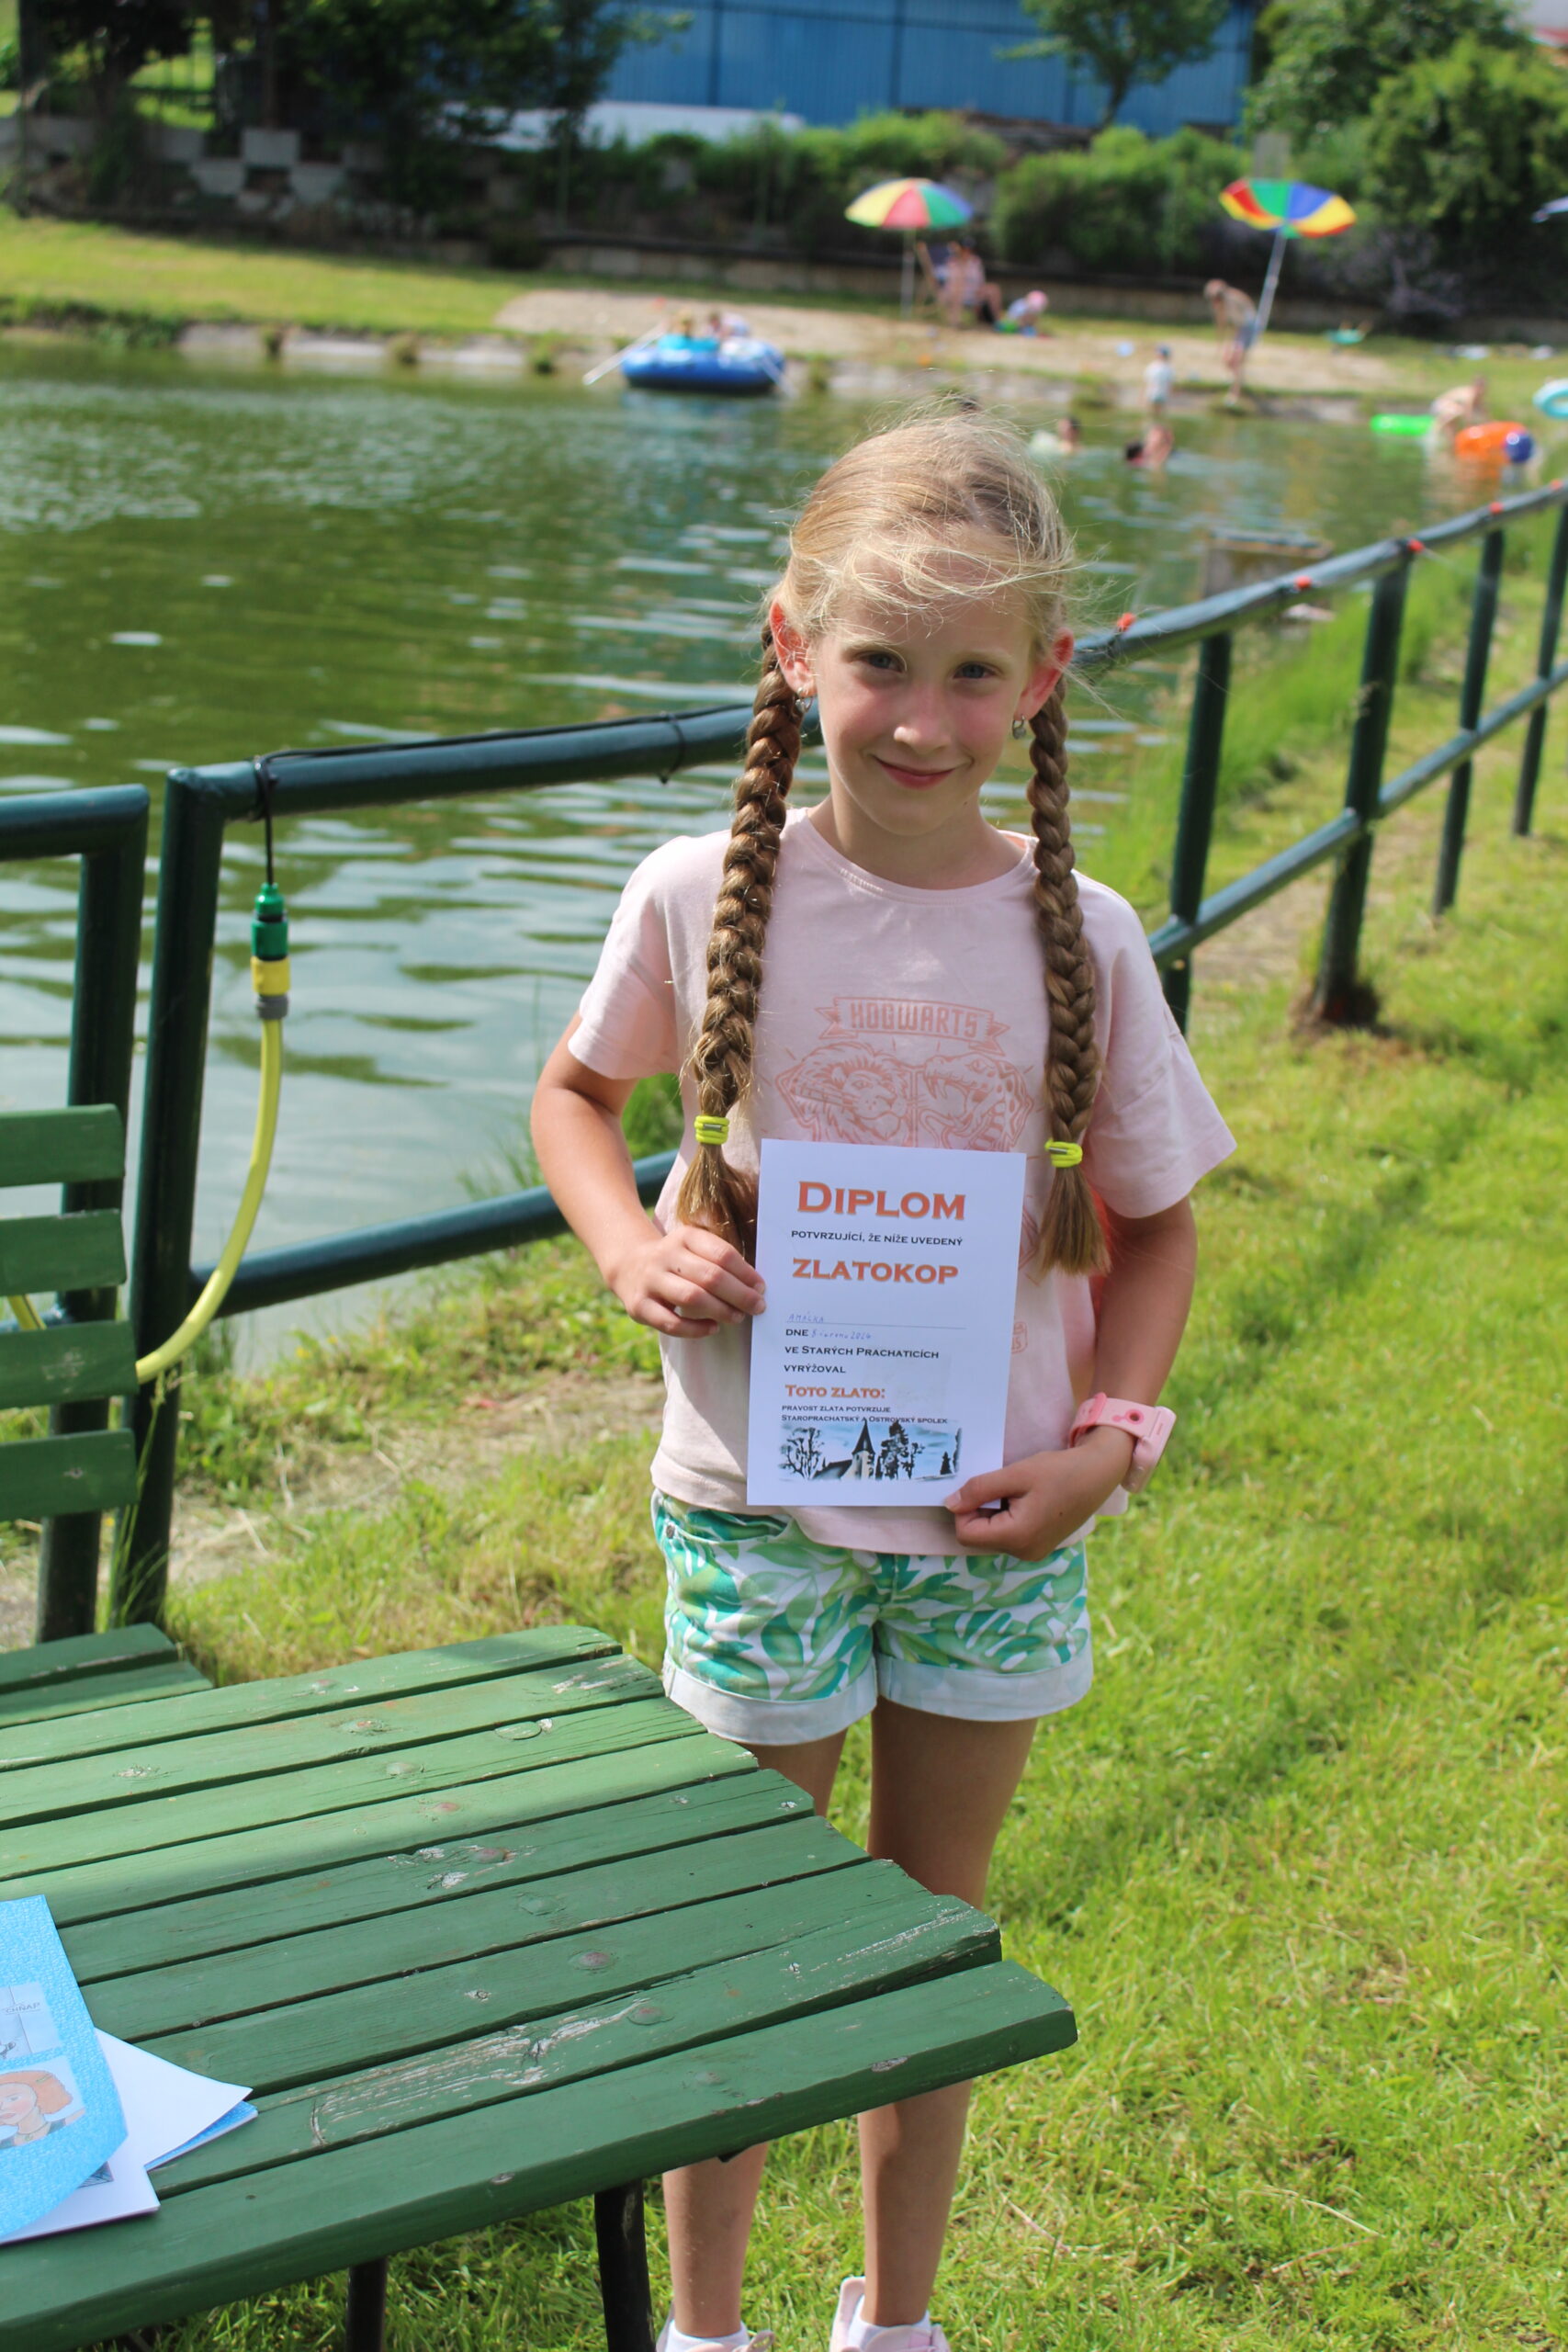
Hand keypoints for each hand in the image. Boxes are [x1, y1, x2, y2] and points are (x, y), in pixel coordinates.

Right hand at [608, 1221, 764, 1339]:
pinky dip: (696, 1329)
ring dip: (721, 1310)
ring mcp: (650, 1281)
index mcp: (684, 1237)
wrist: (629, 1265)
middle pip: (710, 1276)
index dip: (745, 1273)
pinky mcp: (640, 1306)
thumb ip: (720, 1261)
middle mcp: (665, 1256)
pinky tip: (713, 1328)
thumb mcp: (694, 1248)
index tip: (761, 1287)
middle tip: (758, 1306)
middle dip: (739, 1294)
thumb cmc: (677, 1261)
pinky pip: (671, 1323)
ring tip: (738, 1317)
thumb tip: (755, 1287)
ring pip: (692, 1297)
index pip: (721, 1254)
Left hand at [945, 1427, 1134, 1559]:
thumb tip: (949, 1504)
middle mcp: (1024, 1553)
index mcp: (1017, 1538)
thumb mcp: (1016, 1474)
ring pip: (993, 1534)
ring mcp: (1033, 1552)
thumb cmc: (1059, 1471)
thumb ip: (979, 1489)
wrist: (1099, 1473)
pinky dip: (1008, 1515)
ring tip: (1018, 1490)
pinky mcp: (1039, 1545)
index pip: (966, 1534)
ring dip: (995, 1511)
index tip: (981, 1486)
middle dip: (981, 1509)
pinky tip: (1026, 1498)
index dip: (964, 1509)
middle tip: (1002, 1485)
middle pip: (979, 1536)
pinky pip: (1009, 1534)